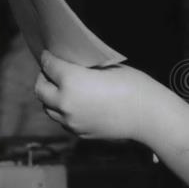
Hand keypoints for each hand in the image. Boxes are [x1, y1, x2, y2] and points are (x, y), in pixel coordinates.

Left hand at [34, 51, 157, 142]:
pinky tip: (75, 104)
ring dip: (51, 97)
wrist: (148, 116)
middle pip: (40, 89)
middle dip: (43, 78)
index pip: (48, 66)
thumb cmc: (132, 85)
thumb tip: (71, 67)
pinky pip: (63, 121)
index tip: (48, 55)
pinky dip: (63, 111)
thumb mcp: (105, 68)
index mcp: (71, 80)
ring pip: (48, 108)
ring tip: (61, 89)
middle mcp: (65, 102)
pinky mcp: (79, 133)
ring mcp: (71, 121)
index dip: (48, 58)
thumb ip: (83, 68)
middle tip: (51, 72)